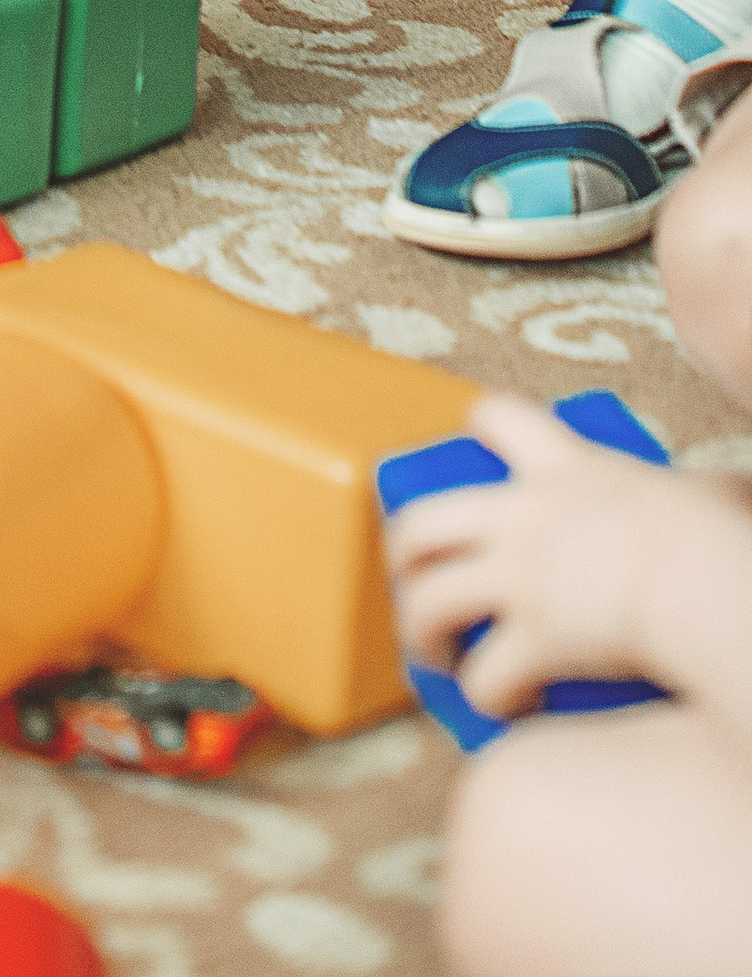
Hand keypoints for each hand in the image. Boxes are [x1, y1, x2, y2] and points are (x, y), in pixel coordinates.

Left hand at [387, 389, 751, 717]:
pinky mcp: (532, 638)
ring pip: (428, 600)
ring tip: (435, 654)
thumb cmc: (716, 534)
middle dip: (402, 553)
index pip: (499, 417)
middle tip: (410, 575)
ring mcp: (519, 577)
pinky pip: (485, 674)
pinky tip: (507, 704)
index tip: (473, 443)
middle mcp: (521, 517)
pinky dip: (487, 694)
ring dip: (421, 631)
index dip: (479, 427)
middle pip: (423, 520)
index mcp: (563, 467)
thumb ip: (705, 489)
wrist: (703, 582)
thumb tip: (736, 493)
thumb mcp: (708, 491)